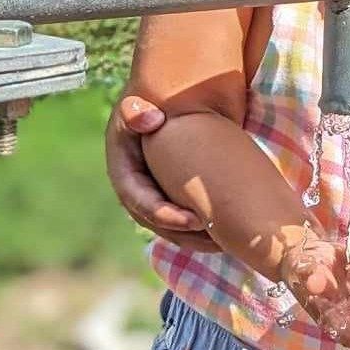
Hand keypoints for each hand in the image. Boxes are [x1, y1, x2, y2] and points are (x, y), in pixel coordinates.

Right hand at [106, 93, 218, 253]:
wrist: (163, 105)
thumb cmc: (153, 105)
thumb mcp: (139, 106)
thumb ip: (137, 111)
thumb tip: (148, 118)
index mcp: (123, 170)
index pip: (138, 200)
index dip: (163, 214)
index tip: (194, 221)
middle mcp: (135, 188)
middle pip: (155, 222)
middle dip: (184, 234)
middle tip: (216, 240)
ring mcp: (152, 194)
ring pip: (170, 227)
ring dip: (195, 239)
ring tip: (225, 244)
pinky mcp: (170, 196)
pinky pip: (183, 218)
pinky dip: (201, 229)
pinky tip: (226, 235)